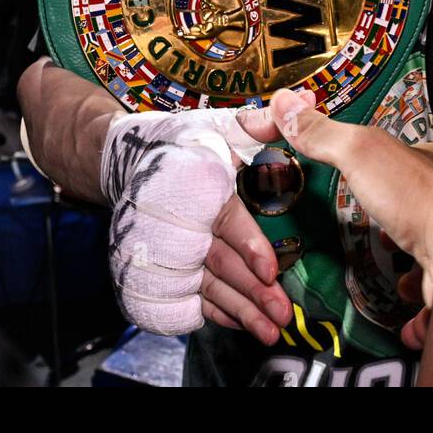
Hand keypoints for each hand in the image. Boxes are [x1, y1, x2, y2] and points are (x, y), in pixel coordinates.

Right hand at [19, 55, 293, 345]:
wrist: (125, 161)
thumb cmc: (182, 143)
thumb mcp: (221, 126)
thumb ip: (263, 121)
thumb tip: (306, 102)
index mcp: (194, 183)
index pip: (224, 218)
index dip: (248, 245)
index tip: (271, 269)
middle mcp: (174, 220)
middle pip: (216, 262)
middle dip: (251, 291)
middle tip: (281, 314)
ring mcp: (161, 248)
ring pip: (203, 285)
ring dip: (237, 311)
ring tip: (269, 330)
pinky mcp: (152, 268)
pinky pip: (184, 297)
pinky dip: (212, 313)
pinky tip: (239, 323)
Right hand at [270, 89, 432, 350]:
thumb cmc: (423, 201)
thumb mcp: (361, 152)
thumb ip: (324, 133)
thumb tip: (284, 105)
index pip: (411, 153)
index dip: (385, 161)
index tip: (365, 172)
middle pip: (425, 202)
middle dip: (400, 213)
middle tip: (377, 224)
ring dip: (412, 258)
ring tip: (391, 263)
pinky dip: (420, 297)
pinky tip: (405, 298)